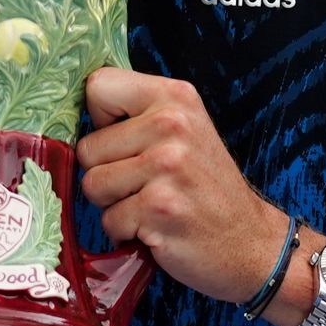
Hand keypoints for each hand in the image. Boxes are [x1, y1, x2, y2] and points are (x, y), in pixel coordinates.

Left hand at [80, 67, 288, 303]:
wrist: (248, 240)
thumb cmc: (205, 185)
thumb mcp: (185, 128)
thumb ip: (139, 112)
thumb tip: (77, 108)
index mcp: (175, 96)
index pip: (98, 86)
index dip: (101, 119)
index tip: (125, 139)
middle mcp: (171, 124)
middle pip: (87, 146)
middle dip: (106, 171)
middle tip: (144, 182)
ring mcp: (166, 166)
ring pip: (92, 184)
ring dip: (113, 204)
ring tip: (148, 203)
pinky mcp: (159, 208)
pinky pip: (109, 220)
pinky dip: (126, 231)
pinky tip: (155, 226)